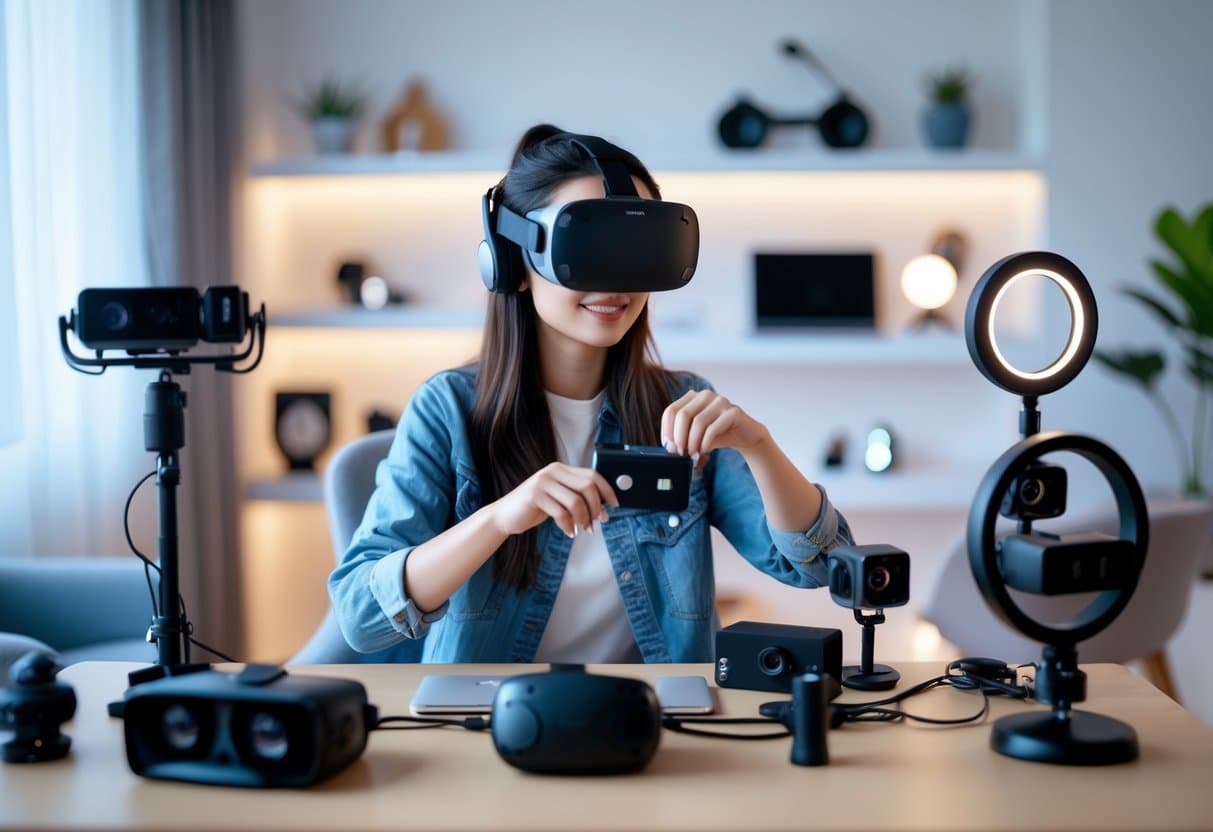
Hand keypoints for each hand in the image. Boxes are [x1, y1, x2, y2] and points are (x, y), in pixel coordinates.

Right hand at [491, 462, 619, 537]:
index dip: (607, 490)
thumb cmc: (535, 508)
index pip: (592, 475)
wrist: (505, 516)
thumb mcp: (558, 498)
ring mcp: (542, 482)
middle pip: (587, 487)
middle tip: (596, 524)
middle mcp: (553, 471)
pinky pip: (561, 513)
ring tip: (582, 530)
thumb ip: (576, 496)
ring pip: (576, 502)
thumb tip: (604, 507)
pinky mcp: (534, 496)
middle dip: (596, 508)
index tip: (615, 505)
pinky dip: (569, 526)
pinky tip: (569, 532)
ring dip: (584, 520)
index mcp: (561, 469)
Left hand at [661, 389, 770, 468]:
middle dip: (679, 438)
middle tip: (680, 453)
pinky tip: (704, 450)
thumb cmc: (717, 435)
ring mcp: (720, 401)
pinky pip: (713, 429)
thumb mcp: (695, 434)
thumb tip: (670, 448)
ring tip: (693, 454)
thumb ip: (682, 437)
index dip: (667, 430)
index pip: (671, 411)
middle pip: (682, 415)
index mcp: (692, 397)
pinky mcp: (733, 412)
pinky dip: (705, 443)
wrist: (745, 436)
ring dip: (692, 443)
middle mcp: (705, 395)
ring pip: (698, 423)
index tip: (669, 447)